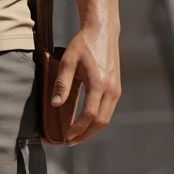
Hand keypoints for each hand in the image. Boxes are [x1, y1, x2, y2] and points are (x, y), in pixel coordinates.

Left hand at [51, 24, 120, 145]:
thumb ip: (62, 83)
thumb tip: (56, 104)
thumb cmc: (83, 45)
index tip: (66, 136)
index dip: (77, 128)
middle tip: (70, 141)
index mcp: (99, 83)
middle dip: (85, 134)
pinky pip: (108, 110)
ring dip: (92, 129)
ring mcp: (116, 89)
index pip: (89, 115)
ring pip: (106, 118)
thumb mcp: (67, 61)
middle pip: (100, 121)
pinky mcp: (117, 88)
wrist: (103, 31)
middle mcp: (111, 89)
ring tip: (76, 135)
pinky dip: (97, 120)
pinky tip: (86, 122)